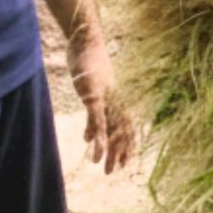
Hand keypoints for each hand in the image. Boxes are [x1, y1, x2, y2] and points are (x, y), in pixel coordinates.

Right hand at [70, 33, 132, 172]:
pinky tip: (93, 147)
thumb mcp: (92, 91)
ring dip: (109, 149)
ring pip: (112, 128)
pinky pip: (97, 118)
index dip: (126, 146)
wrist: (86, 41)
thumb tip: (89, 138)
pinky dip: (97, 134)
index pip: (126, 127)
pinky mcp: (93, 94)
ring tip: (105, 167)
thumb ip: (93, 115)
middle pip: (122, 131)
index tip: (124, 163)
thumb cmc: (89, 64)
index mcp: (118, 100)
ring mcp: (106, 98)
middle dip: (119, 153)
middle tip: (115, 172)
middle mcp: (116, 100)